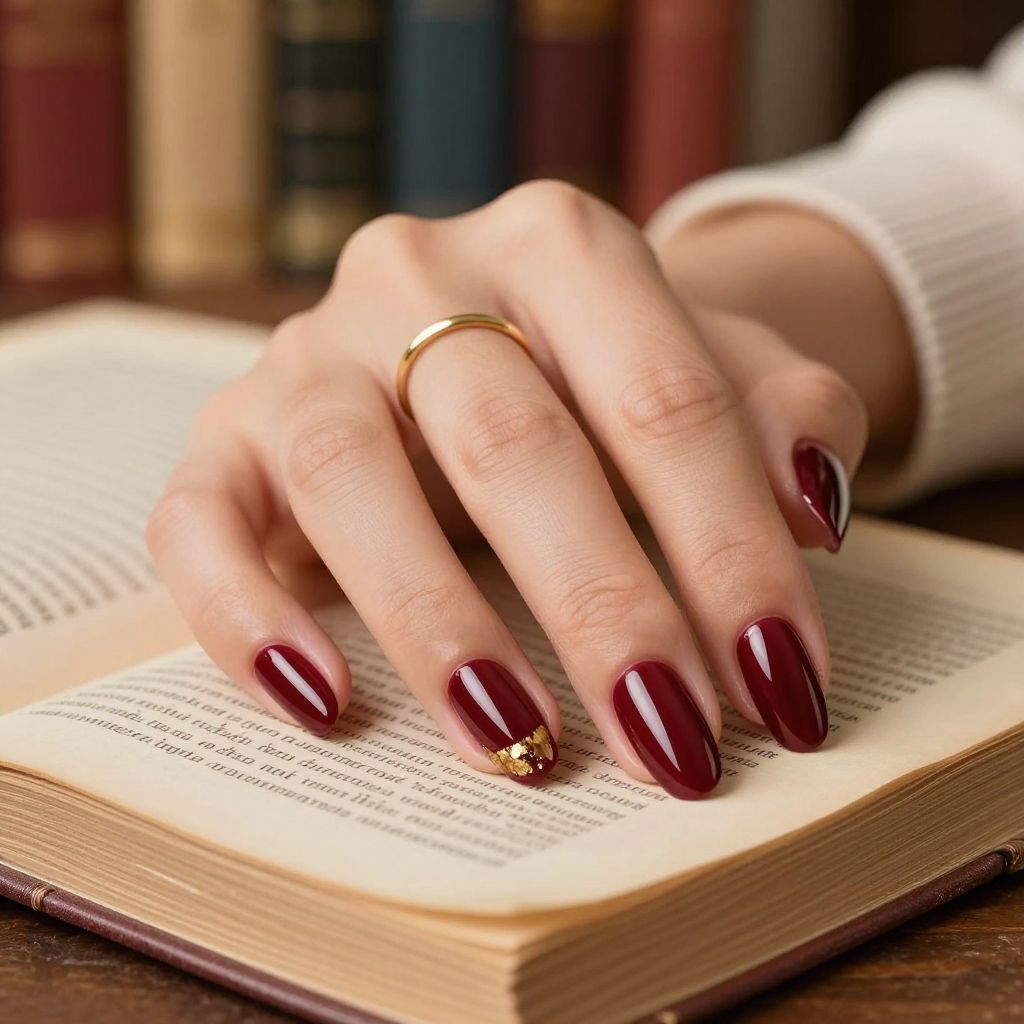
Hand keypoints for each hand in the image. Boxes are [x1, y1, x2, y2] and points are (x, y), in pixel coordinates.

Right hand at [147, 181, 867, 799]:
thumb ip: (782, 414)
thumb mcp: (716, 370)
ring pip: (350, 478)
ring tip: (517, 744)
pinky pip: (201, 523)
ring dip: (438, 626)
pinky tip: (320, 704)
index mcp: (556, 246)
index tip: (778, 684)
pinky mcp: (225, 438)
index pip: (662, 398)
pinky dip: (250, 619)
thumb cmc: (609, 376)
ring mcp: (306, 355)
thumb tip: (808, 511)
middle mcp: (415, 277)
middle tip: (668, 741)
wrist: (489, 335)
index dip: (731, 549)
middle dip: (601, 607)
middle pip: (510, 441)